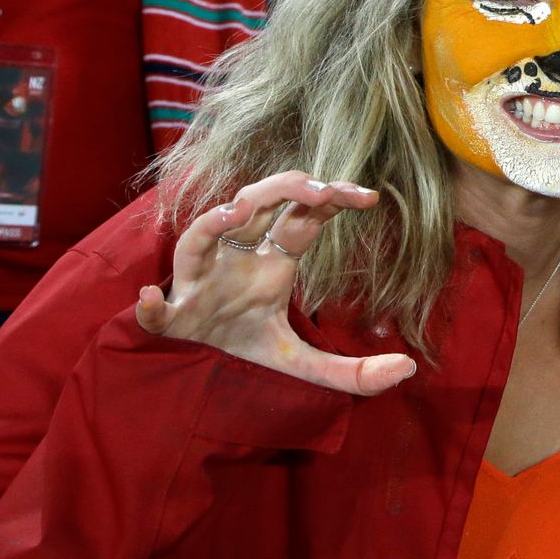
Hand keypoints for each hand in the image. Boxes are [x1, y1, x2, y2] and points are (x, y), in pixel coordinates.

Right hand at [136, 171, 414, 395]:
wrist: (194, 363)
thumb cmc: (243, 340)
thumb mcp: (302, 360)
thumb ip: (354, 370)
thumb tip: (408, 369)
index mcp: (273, 258)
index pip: (304, 215)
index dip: (331, 199)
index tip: (368, 195)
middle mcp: (239, 254)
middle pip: (260, 205)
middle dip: (289, 188)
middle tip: (322, 188)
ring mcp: (204, 275)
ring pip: (206, 233)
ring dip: (218, 219)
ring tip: (239, 209)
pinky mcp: (174, 310)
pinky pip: (157, 305)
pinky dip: (152, 304)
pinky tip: (151, 297)